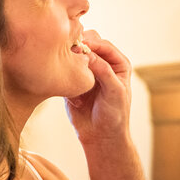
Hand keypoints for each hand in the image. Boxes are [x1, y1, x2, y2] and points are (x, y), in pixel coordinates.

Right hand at [65, 30, 132, 144]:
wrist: (100, 136)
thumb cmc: (114, 115)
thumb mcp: (114, 91)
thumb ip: (103, 70)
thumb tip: (87, 52)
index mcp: (117, 63)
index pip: (103, 44)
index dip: (91, 43)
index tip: (78, 46)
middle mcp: (102, 64)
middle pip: (87, 44)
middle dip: (77, 46)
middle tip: (69, 54)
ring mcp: (86, 71)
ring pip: (73, 55)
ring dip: (68, 58)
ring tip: (65, 67)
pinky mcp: (72, 80)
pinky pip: (64, 69)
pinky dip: (61, 72)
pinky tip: (63, 82)